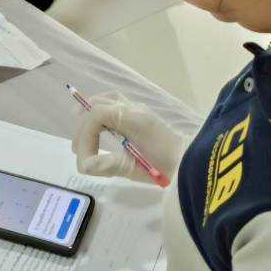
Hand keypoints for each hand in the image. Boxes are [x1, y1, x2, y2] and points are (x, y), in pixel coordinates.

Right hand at [72, 92, 186, 183]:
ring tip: (82, 136)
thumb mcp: (135, 169)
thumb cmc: (165, 166)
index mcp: (132, 118)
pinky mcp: (139, 113)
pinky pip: (113, 102)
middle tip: (79, 151)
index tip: (86, 161)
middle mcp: (132, 108)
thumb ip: (108, 164)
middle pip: (97, 107)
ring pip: (104, 100)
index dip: (84, 137)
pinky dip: (100, 109)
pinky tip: (96, 123)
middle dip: (83, 128)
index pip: (96, 116)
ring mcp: (136, 107)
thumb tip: (85, 165)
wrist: (190, 161)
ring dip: (89, 116)